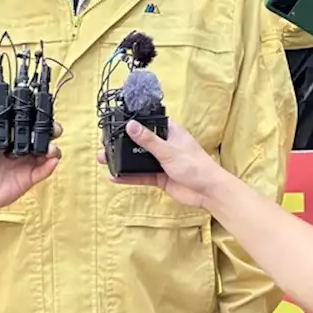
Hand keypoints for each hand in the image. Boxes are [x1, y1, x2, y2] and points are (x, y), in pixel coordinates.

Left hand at [0, 122, 60, 216]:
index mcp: (7, 136)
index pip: (23, 121)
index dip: (32, 116)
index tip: (35, 113)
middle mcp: (20, 146)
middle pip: (41, 134)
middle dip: (50, 129)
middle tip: (52, 129)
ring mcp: (26, 161)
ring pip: (46, 151)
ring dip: (52, 148)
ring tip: (49, 149)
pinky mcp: (29, 177)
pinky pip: (43, 171)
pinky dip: (50, 166)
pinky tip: (51, 162)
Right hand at [103, 119, 228, 211]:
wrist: (208, 192)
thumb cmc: (196, 166)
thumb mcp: (168, 150)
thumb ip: (148, 140)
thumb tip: (130, 125)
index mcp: (170, 132)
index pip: (149, 122)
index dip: (133, 121)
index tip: (116, 121)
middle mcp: (164, 145)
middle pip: (139, 142)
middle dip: (123, 143)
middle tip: (106, 143)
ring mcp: (161, 162)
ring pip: (138, 159)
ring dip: (123, 160)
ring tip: (104, 159)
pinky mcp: (160, 177)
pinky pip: (140, 175)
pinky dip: (128, 176)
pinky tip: (115, 177)